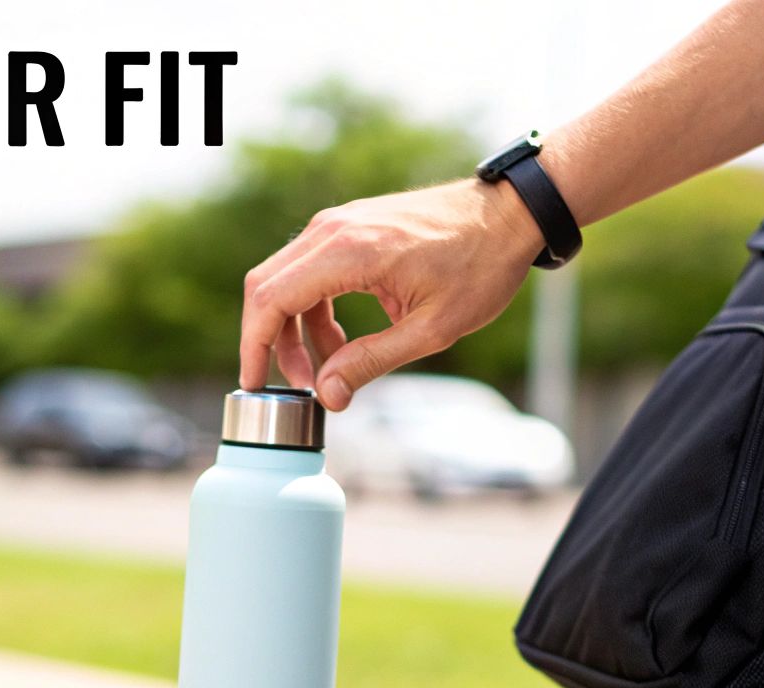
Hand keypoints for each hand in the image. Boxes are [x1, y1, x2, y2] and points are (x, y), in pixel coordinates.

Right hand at [239, 178, 543, 410]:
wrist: (509, 215)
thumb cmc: (481, 267)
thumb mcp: (432, 329)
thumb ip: (372, 361)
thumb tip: (327, 396)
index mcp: (349, 252)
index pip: (271, 299)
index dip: (255, 346)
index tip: (254, 384)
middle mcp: (333, 229)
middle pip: (266, 288)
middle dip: (272, 343)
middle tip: (302, 385)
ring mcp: (339, 223)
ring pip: (285, 280)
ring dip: (295, 329)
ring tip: (329, 369)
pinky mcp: (350, 226)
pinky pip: (309, 270)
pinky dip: (314, 309)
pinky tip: (344, 340)